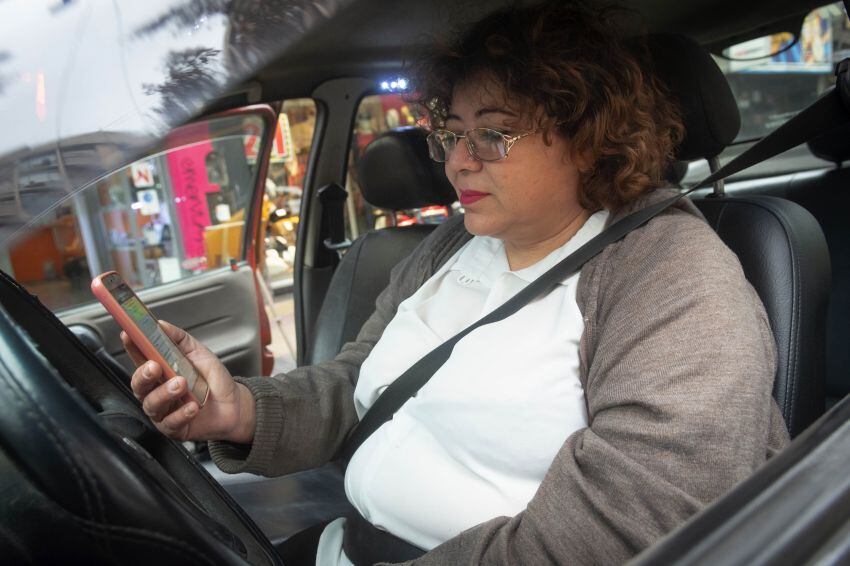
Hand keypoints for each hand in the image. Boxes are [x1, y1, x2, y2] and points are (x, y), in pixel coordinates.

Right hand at [122, 320, 254, 442]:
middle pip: (138, 385)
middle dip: (143, 375)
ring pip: (152, 404)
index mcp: (160, 371)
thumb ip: (179, 338)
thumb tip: (161, 324)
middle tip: (154, 367)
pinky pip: (171, 423)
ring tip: (181, 384)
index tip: (128, 335)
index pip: (140, 358)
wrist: (234, 404)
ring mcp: (164, 411)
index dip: (132, 347)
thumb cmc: (213, 380)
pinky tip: (192, 406)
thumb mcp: (198, 352)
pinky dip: (181, 413)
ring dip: (165, 393)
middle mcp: (157, 391)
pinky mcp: (174, 428)